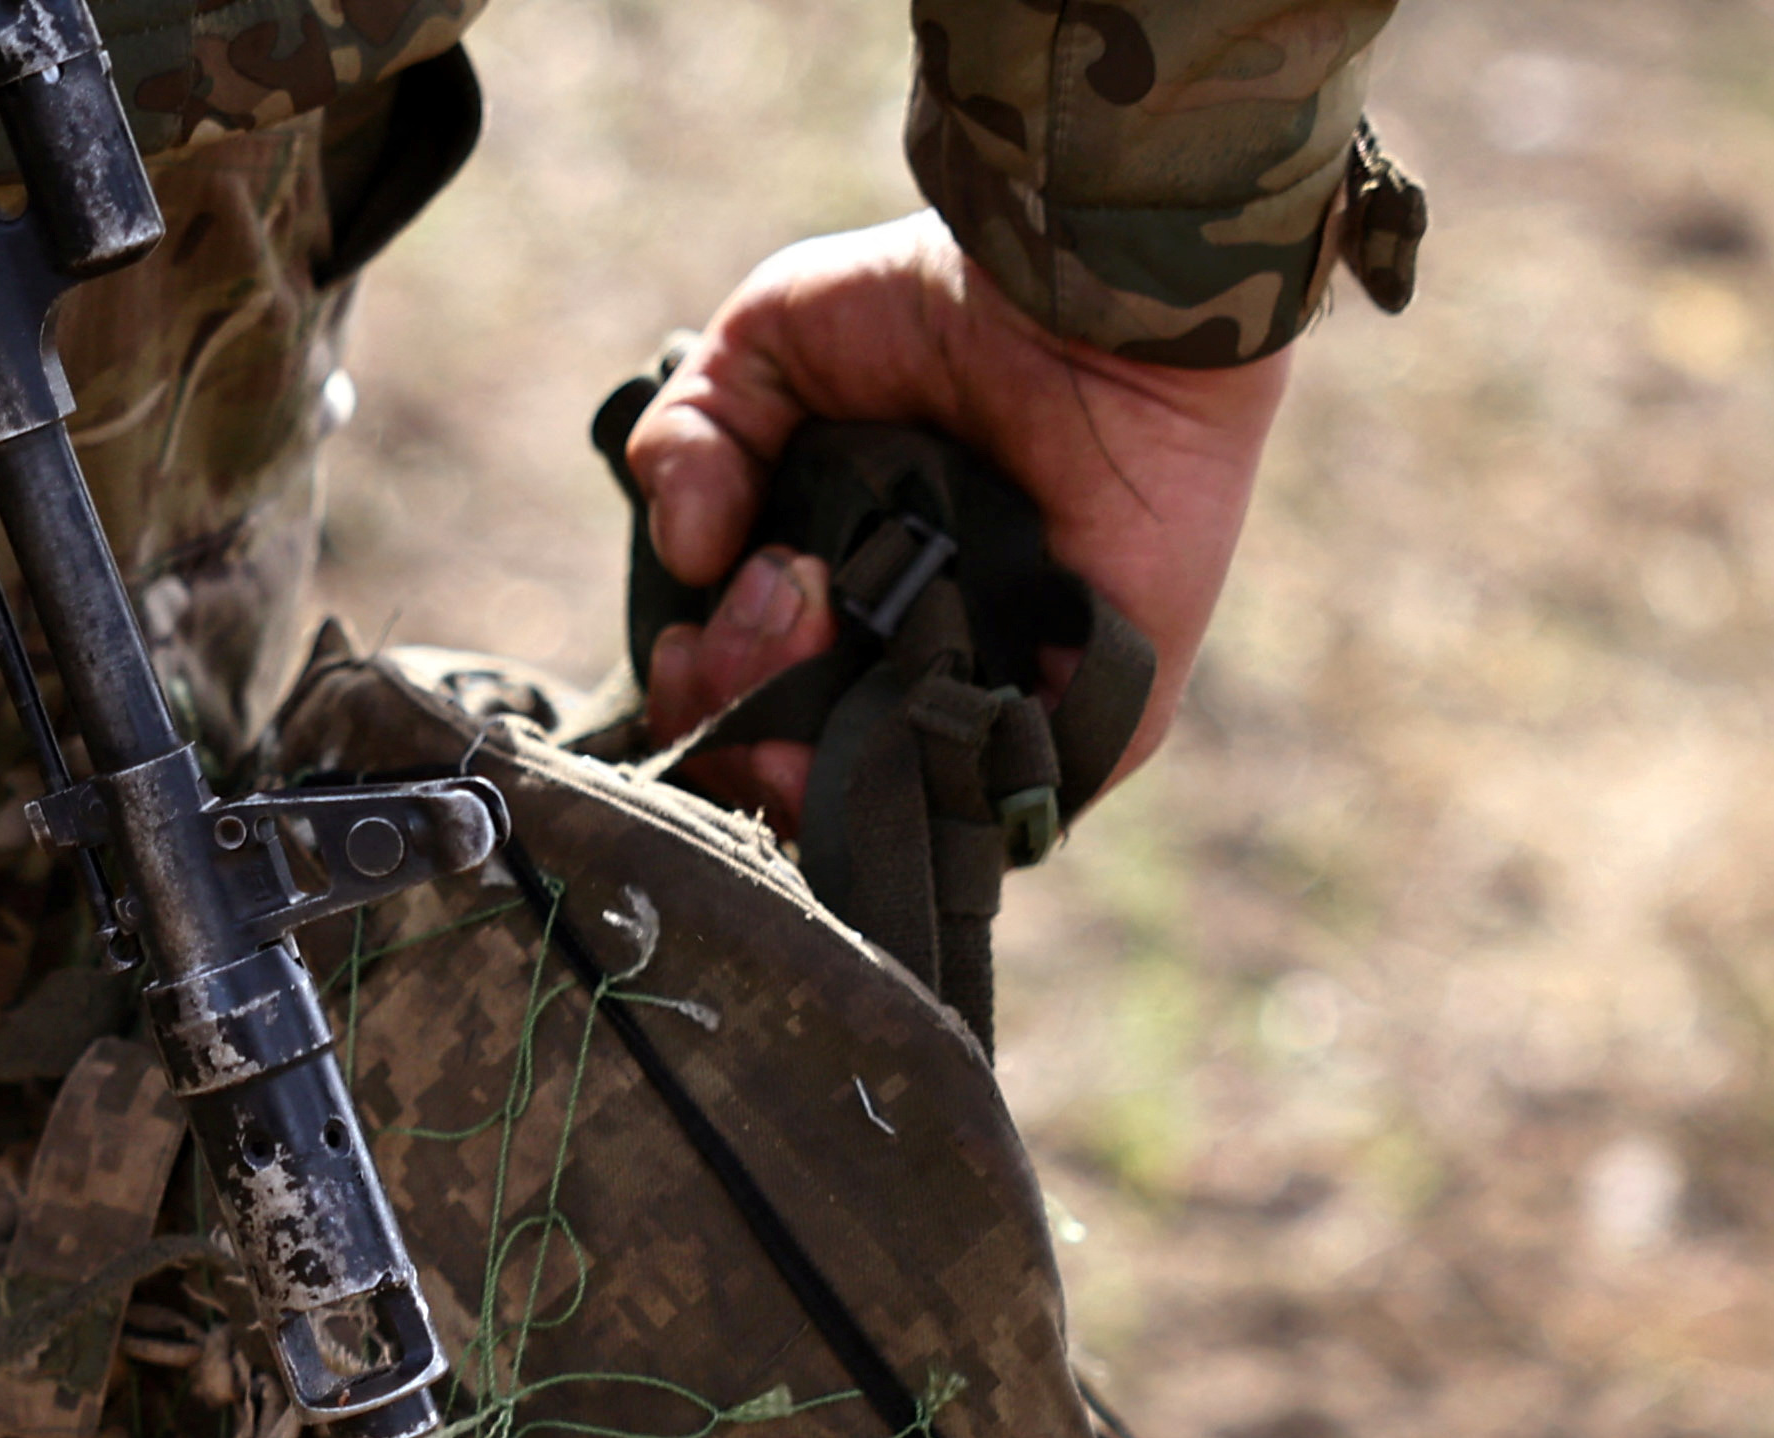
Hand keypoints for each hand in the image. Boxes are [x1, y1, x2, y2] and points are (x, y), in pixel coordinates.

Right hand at [626, 211, 1294, 827]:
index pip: (742, 708)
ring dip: (796, 747)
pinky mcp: (1091, 725)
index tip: (691, 629)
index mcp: (839, 595)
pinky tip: (863, 699)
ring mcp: (1000, 701)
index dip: (697, 692)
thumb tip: (683, 556)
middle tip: (770, 596)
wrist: (1087, 285)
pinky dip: (908, 786)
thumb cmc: (941, 300)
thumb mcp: (769, 346)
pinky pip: (990, 815)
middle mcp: (914, 661)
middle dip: (734, 707)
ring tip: (805, 622)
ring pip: (870, 806)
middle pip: (785, 772)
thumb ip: (692, 441)